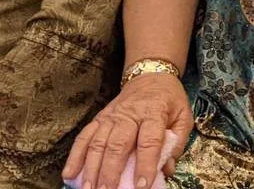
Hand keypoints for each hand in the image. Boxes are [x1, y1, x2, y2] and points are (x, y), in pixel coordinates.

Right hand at [63, 72, 192, 188]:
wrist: (150, 76)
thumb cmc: (169, 100)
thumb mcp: (183, 116)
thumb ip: (177, 143)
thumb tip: (167, 169)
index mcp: (154, 113)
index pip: (149, 141)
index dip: (145, 165)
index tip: (142, 186)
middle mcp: (129, 115)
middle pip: (118, 145)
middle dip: (111, 172)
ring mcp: (111, 117)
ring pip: (98, 143)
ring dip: (91, 168)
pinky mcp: (99, 119)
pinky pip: (84, 137)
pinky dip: (75, 156)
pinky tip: (69, 174)